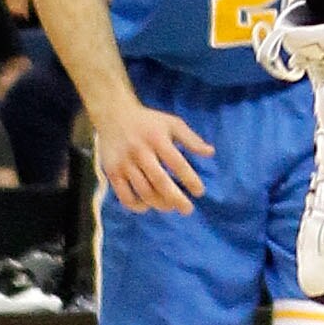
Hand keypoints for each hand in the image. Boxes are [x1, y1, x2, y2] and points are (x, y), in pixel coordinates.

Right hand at [94, 96, 213, 212]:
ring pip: (143, 191)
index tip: (199, 192)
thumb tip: (211, 153)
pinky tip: (147, 205)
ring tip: (170, 206)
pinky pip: (124, 196)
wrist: (113, 115)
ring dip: (160, 203)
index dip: (190, 180)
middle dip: (176, 199)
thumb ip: (191, 139)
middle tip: (188, 209)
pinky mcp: (112, 173)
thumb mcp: (172, 123)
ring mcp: (125, 164)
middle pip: (160, 181)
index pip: (177, 163)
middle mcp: (140, 152)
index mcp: (157, 139)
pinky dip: (137, 206)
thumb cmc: (148, 122)